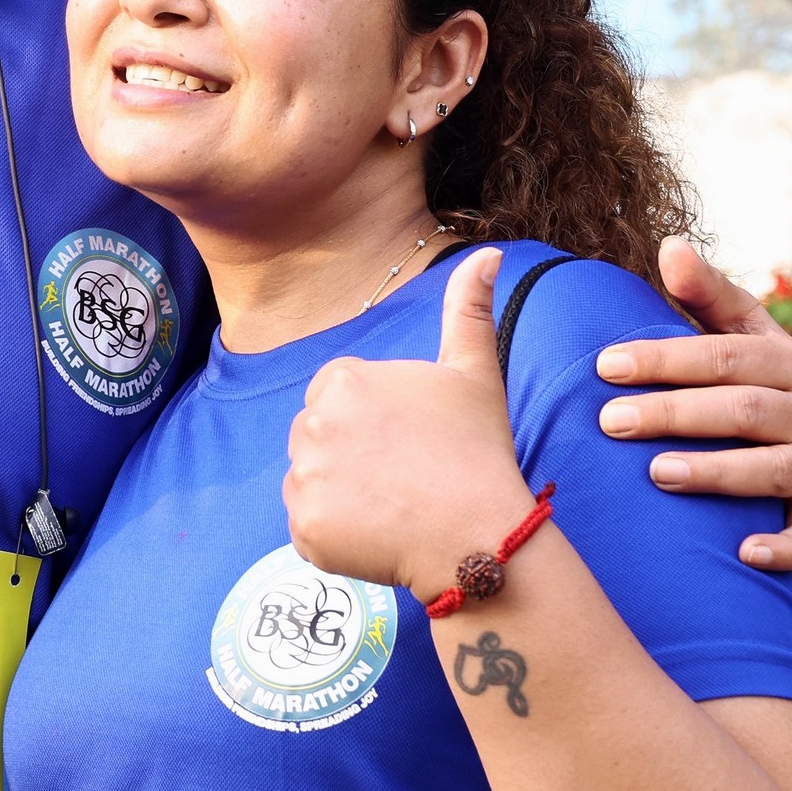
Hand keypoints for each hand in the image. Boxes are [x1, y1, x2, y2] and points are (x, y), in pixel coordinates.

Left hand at [284, 249, 527, 599]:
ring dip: (342, 496)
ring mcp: (304, 479)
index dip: (373, 422)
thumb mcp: (475, 372)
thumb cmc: (477, 452)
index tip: (407, 442)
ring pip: (311, 482)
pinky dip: (336, 536)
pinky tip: (378, 535)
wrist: (478, 536)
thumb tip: (489, 254)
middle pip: (318, 438)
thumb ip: (469, 310)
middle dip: (351, 456)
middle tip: (403, 476)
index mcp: (343, 380)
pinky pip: (308, 527)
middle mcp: (312, 423)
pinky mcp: (303, 528)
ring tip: (393, 506)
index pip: (335, 397)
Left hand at [595, 236, 791, 574]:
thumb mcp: (734, 333)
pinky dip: (783, 546)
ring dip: (716, 472)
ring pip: (772, 468)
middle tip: (610, 421)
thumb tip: (671, 246)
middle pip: (742, 409)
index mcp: (789, 358)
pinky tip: (742, 550)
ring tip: (657, 473)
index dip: (664, 358)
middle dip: (673, 413)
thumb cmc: (745, 382)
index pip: (724, 354)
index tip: (604, 365)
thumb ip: (704, 294)